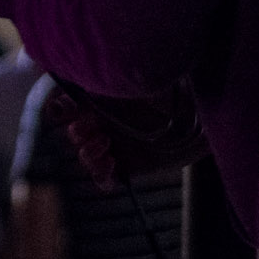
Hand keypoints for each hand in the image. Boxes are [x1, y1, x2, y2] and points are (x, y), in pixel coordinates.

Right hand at [44, 85, 208, 192]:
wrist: (198, 116)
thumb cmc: (168, 90)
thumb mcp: (134, 80)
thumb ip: (106, 80)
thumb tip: (78, 79)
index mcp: (100, 101)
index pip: (66, 107)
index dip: (61, 110)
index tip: (66, 109)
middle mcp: (104, 123)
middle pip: (73, 134)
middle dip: (78, 133)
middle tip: (94, 128)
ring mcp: (115, 146)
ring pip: (85, 157)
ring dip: (88, 154)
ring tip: (105, 146)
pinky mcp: (128, 167)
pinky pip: (103, 179)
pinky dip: (101, 176)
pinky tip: (111, 164)